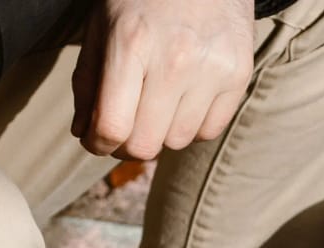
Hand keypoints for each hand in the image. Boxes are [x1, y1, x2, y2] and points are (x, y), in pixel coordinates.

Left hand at [70, 0, 254, 159]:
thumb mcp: (101, 26)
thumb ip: (87, 81)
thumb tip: (84, 134)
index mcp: (131, 43)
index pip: (111, 127)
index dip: (96, 144)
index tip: (95, 138)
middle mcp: (175, 59)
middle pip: (144, 145)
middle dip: (126, 144)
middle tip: (124, 125)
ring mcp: (212, 68)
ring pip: (177, 142)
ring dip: (160, 133)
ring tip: (156, 102)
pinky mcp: (239, 73)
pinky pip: (209, 131)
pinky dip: (191, 125)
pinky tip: (184, 97)